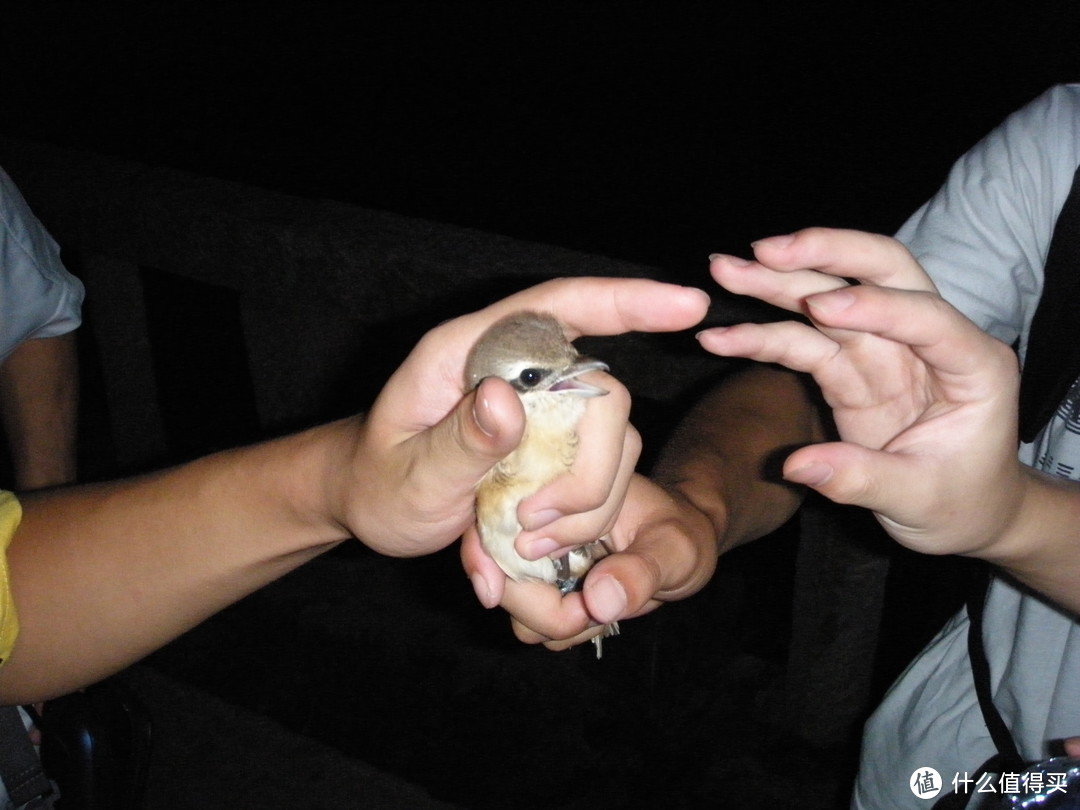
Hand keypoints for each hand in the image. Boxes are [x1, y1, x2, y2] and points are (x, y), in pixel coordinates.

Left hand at [337, 277, 709, 557]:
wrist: (369, 504)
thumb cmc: (376, 482)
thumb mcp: (408, 474)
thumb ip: (460, 440)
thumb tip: (508, 397)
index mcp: (470, 351)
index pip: (558, 306)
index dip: (625, 300)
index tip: (688, 305)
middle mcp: (515, 369)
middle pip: (601, 392)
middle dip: (590, 471)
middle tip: (535, 525)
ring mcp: (538, 407)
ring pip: (610, 439)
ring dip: (586, 503)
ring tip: (526, 541)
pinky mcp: (549, 443)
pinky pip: (597, 471)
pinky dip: (578, 515)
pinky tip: (536, 541)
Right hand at [461, 474, 716, 647]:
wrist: (686, 546)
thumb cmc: (683, 532)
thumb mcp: (675, 547)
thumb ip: (641, 570)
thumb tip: (598, 599)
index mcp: (555, 488)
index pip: (495, 525)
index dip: (491, 561)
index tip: (516, 594)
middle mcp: (535, 517)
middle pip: (495, 573)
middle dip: (537, 606)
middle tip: (590, 610)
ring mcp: (536, 555)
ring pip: (512, 605)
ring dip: (552, 621)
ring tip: (600, 606)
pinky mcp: (544, 585)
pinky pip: (531, 622)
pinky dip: (559, 628)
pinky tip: (595, 611)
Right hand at [699, 228, 1024, 558]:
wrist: (964, 513)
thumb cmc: (960, 502)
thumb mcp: (919, 500)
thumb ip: (861, 480)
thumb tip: (796, 466)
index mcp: (972, 364)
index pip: (925, 316)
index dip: (875, 307)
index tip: (819, 307)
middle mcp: (928, 341)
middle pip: (880, 271)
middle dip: (824, 253)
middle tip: (766, 250)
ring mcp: (884, 349)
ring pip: (829, 298)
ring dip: (776, 282)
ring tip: (724, 270)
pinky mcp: (849, 368)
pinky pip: (802, 343)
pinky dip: (761, 337)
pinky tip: (720, 336)